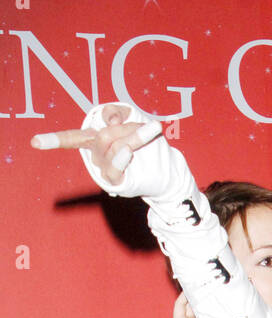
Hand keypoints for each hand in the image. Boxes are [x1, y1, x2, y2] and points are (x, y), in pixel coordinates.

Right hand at [31, 102, 164, 194]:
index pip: (71, 138)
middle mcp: (96, 156)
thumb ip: (118, 111)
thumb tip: (110, 120)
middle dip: (126, 128)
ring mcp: (105, 170)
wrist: (167, 169)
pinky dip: (121, 158)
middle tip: (148, 127)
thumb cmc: (147, 143)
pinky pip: (115, 169)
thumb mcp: (133, 118)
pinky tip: (129, 151)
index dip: (54, 140)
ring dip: (136, 136)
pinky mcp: (117, 182)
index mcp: (94, 140)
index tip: (34, 143)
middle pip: (103, 135)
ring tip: (153, 130)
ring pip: (113, 146)